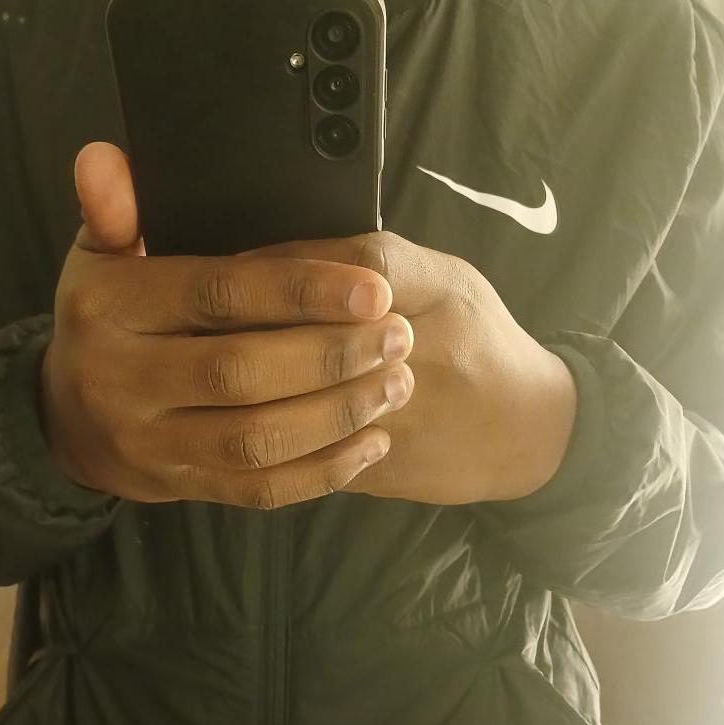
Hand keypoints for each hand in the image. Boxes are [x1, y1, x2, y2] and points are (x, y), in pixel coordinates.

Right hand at [40, 143, 417, 507]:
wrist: (67, 422)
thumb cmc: (106, 321)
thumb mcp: (100, 257)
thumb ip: (116, 210)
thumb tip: (106, 160)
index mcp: (109, 309)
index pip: (214, 294)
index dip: (298, 291)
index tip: (372, 289)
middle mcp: (122, 381)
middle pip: (240, 373)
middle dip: (330, 356)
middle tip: (397, 337)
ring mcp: (152, 443)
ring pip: (255, 440)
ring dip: (336, 415)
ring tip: (395, 384)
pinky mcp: (182, 486)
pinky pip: (259, 490)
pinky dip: (322, 471)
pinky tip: (371, 441)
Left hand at [236, 231, 578, 505]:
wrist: (528, 427)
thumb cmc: (475, 338)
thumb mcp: (442, 279)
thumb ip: (370, 263)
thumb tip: (269, 258)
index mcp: (436, 288)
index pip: (348, 267)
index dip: (280, 272)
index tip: (227, 275)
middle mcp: (420, 348)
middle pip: (313, 336)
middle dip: (246, 334)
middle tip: (195, 333)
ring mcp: (404, 413)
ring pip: (306, 401)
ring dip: (248, 392)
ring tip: (206, 381)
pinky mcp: (389, 466)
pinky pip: (313, 453)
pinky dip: (269, 438)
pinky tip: (238, 423)